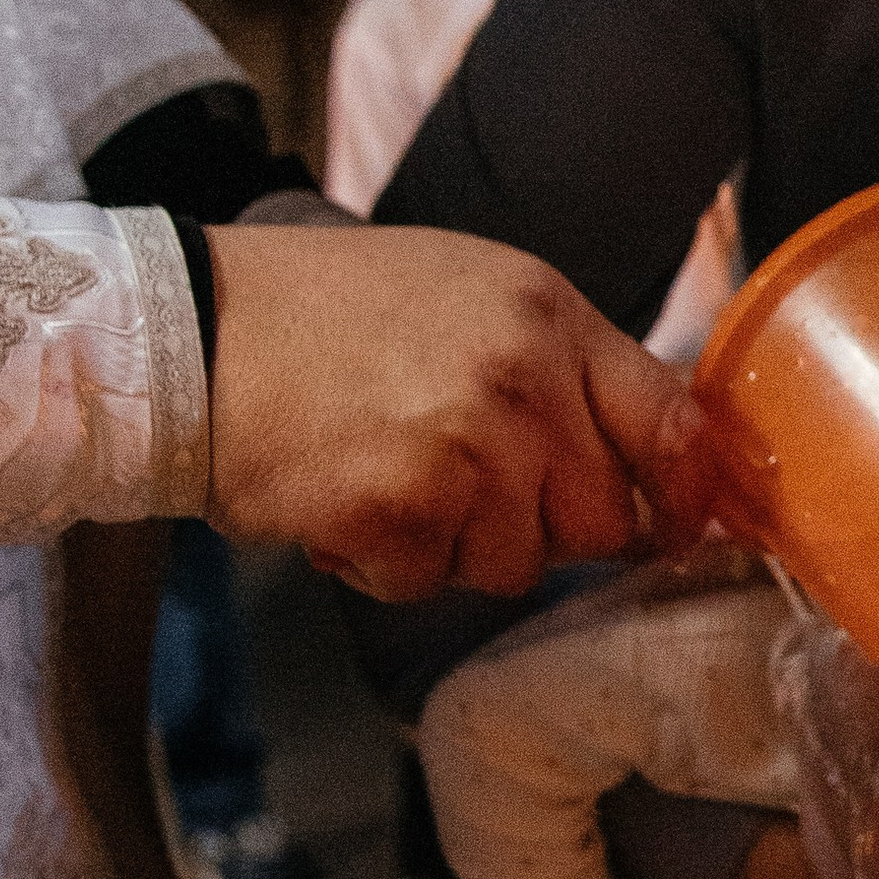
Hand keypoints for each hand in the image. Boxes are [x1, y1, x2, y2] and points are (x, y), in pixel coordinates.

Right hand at [205, 221, 720, 597]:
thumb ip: (561, 367)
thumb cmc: (329, 314)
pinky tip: (346, 502)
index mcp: (550, 316)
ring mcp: (466, 448)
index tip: (677, 525)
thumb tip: (647, 461)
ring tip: (391, 478)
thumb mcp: (472, 295)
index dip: (687, 491)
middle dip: (543, 527)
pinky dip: (387, 564)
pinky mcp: (402, 511)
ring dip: (456, 547)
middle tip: (466, 489)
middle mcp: (523, 380)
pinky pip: (431, 583)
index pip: (671, 421)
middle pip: (600, 520)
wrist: (191, 331)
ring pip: (516, 564)